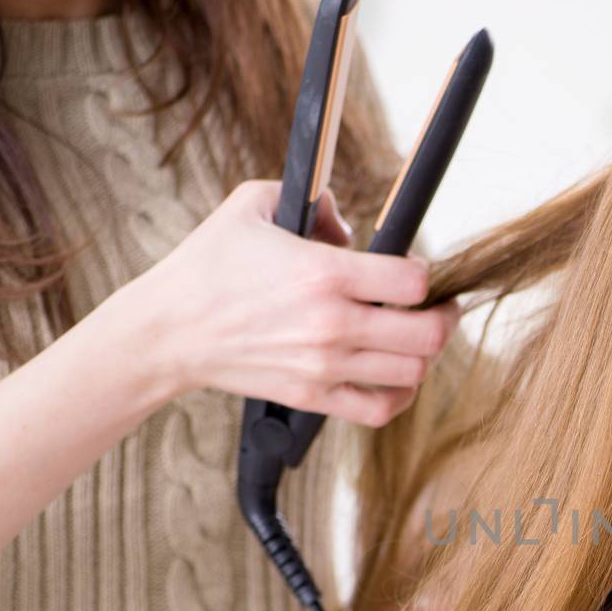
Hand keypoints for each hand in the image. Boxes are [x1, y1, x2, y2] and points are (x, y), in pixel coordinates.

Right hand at [110, 179, 460, 427]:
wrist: (168, 330)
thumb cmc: (208, 264)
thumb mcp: (252, 205)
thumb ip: (311, 200)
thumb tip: (347, 222)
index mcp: (323, 272)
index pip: (413, 280)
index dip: (426, 273)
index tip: (416, 271)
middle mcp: (331, 323)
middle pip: (427, 333)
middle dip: (443, 317)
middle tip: (439, 308)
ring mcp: (324, 366)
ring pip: (411, 372)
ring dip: (424, 355)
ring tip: (415, 340)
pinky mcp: (312, 397)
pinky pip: (380, 409)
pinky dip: (400, 396)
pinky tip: (397, 378)